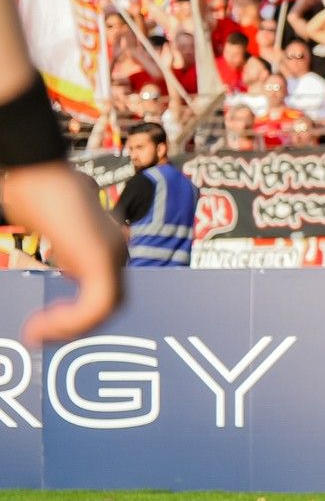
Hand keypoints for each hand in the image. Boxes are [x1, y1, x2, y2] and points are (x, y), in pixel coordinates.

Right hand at [4, 162, 125, 344]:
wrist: (36, 166)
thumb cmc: (34, 187)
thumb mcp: (51, 225)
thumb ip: (62, 246)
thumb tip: (61, 262)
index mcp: (103, 244)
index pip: (106, 289)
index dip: (81, 311)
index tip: (46, 319)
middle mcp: (114, 249)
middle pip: (111, 301)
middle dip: (77, 324)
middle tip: (40, 333)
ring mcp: (111, 252)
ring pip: (107, 306)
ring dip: (72, 326)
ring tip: (38, 331)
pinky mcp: (100, 257)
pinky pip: (98, 304)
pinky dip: (72, 320)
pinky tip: (43, 322)